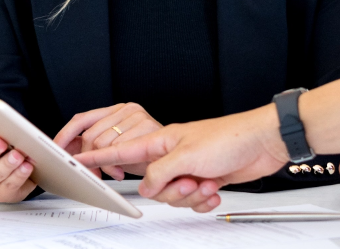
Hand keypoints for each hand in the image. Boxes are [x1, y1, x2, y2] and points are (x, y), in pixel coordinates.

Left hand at [55, 102, 161, 177]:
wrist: (174, 160)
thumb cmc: (146, 155)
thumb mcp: (116, 147)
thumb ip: (94, 144)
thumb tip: (68, 149)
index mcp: (115, 110)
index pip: (82, 118)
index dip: (66, 134)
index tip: (55, 148)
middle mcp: (125, 108)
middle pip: (89, 134)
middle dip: (88, 159)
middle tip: (95, 173)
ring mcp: (136, 115)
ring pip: (101, 143)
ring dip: (104, 165)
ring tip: (115, 172)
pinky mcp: (145, 125)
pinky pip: (116, 149)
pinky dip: (114, 165)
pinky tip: (121, 171)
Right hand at [75, 105, 287, 212]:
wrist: (260, 144)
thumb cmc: (227, 138)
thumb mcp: (185, 155)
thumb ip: (158, 173)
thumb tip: (145, 188)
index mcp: (161, 141)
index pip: (124, 150)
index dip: (100, 154)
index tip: (79, 156)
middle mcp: (171, 154)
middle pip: (152, 185)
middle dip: (171, 191)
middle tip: (189, 181)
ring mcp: (187, 168)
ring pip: (172, 196)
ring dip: (191, 196)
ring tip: (207, 182)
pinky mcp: (202, 180)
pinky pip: (191, 202)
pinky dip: (203, 200)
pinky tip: (215, 188)